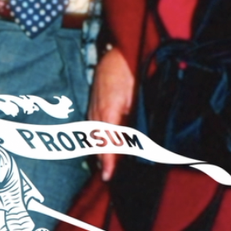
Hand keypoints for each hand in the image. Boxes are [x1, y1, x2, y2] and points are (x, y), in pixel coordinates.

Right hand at [90, 48, 136, 179]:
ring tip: (108, 169)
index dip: (108, 160)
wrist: (117, 53)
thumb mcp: (136, 95)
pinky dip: (99, 141)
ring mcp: (92, 110)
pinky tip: (105, 150)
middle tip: (110, 177)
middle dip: (104, 161)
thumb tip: (138, 141)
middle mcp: (96, 112)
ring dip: (101, 153)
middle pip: (98, 143)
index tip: (108, 176)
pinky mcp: (93, 108)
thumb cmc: (130, 72)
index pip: (107, 141)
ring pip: (95, 138)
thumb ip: (134, 119)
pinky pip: (94, 129)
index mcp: (108, 110)